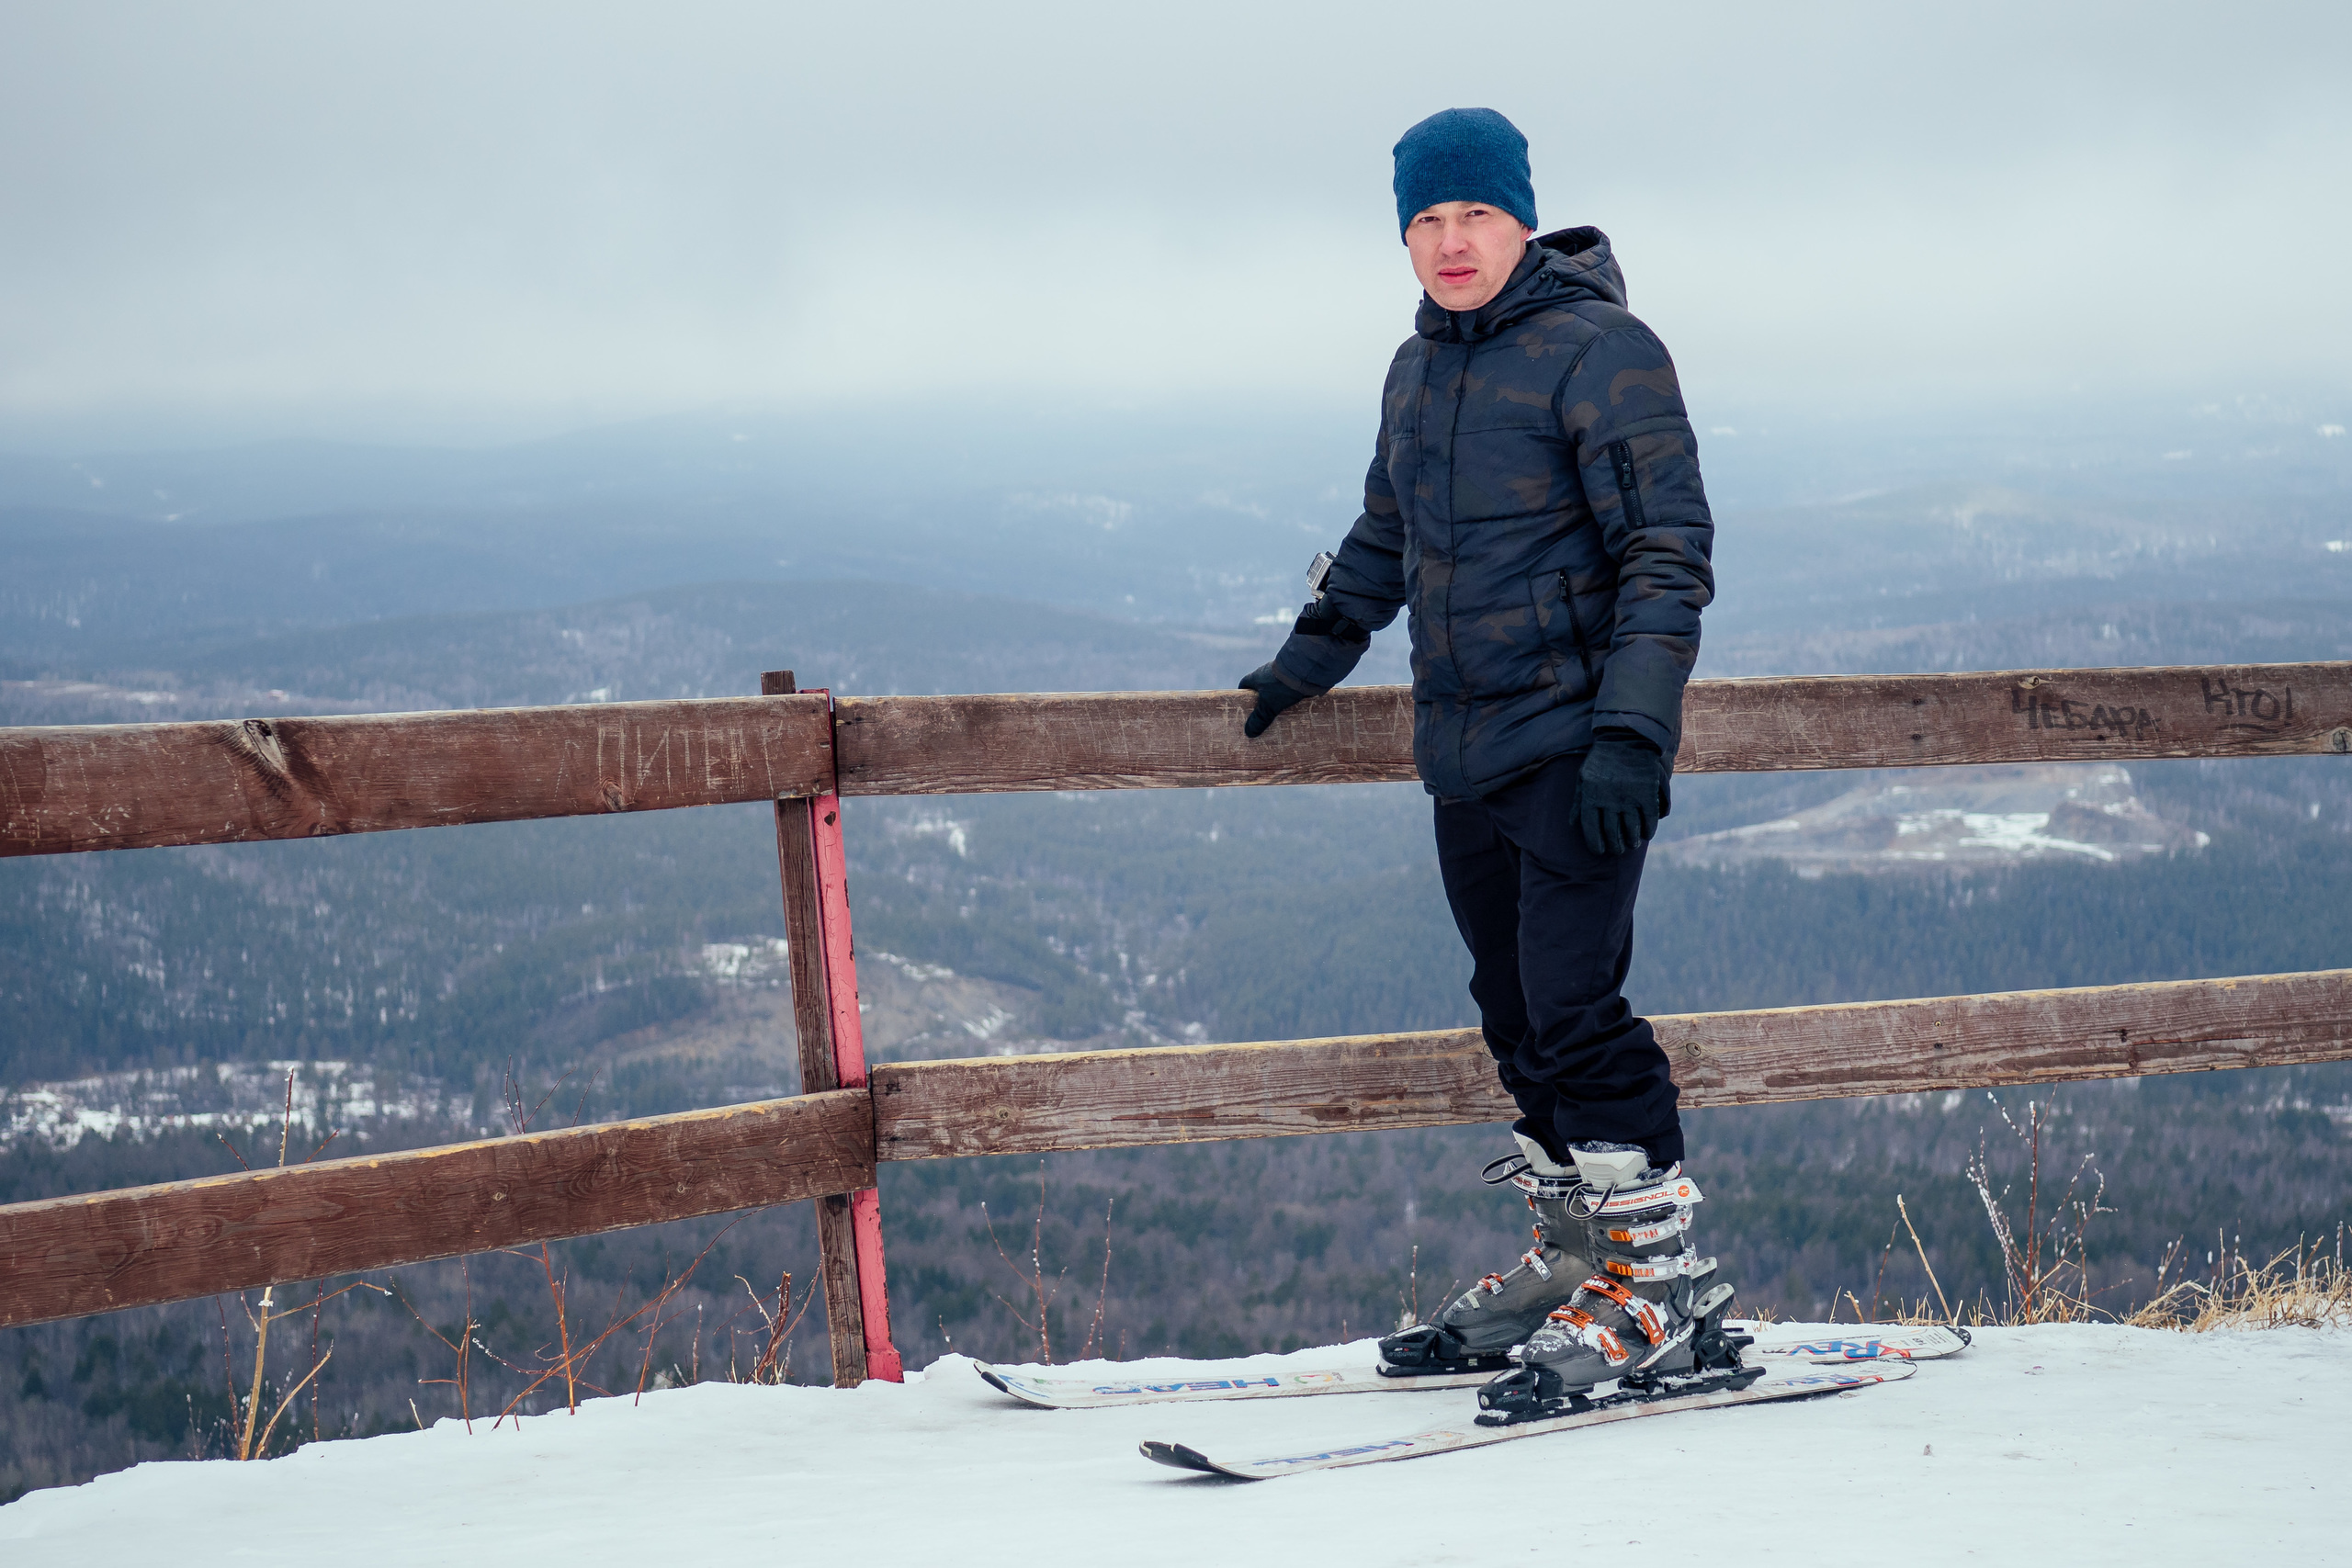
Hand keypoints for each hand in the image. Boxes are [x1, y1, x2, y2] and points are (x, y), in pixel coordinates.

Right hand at [1238, 662, 1313, 737]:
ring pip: (1277, 687)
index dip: (1243, 694)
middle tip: (1263, 714)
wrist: (1307, 670)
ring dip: (1278, 698)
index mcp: (1257, 676)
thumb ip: (1260, 719)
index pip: (1245, 684)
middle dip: (1262, 700)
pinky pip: (1290, 687)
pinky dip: (1291, 695)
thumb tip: (1249, 732)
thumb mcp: (1269, 706)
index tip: (1244, 706)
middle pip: (1261, 687)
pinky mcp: (1297, 675)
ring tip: (1281, 713)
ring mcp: (1283, 673)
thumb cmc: (1282, 686)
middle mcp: (1269, 672)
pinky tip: (1296, 706)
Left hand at [1576, 735, 1668, 855]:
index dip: (1596, 845)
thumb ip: (1577, 802)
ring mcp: (1629, 798)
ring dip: (1632, 841)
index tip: (1600, 851)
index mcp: (1591, 798)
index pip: (1592, 830)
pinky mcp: (1646, 793)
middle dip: (1615, 846)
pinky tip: (1647, 834)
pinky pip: (1648, 819)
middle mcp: (1609, 801)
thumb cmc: (1600, 760)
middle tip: (1618, 850)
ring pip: (1631, 829)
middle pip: (1612, 833)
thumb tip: (1571, 825)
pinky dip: (1649, 830)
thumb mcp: (1582, 778)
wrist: (1624, 738)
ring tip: (1632, 844)